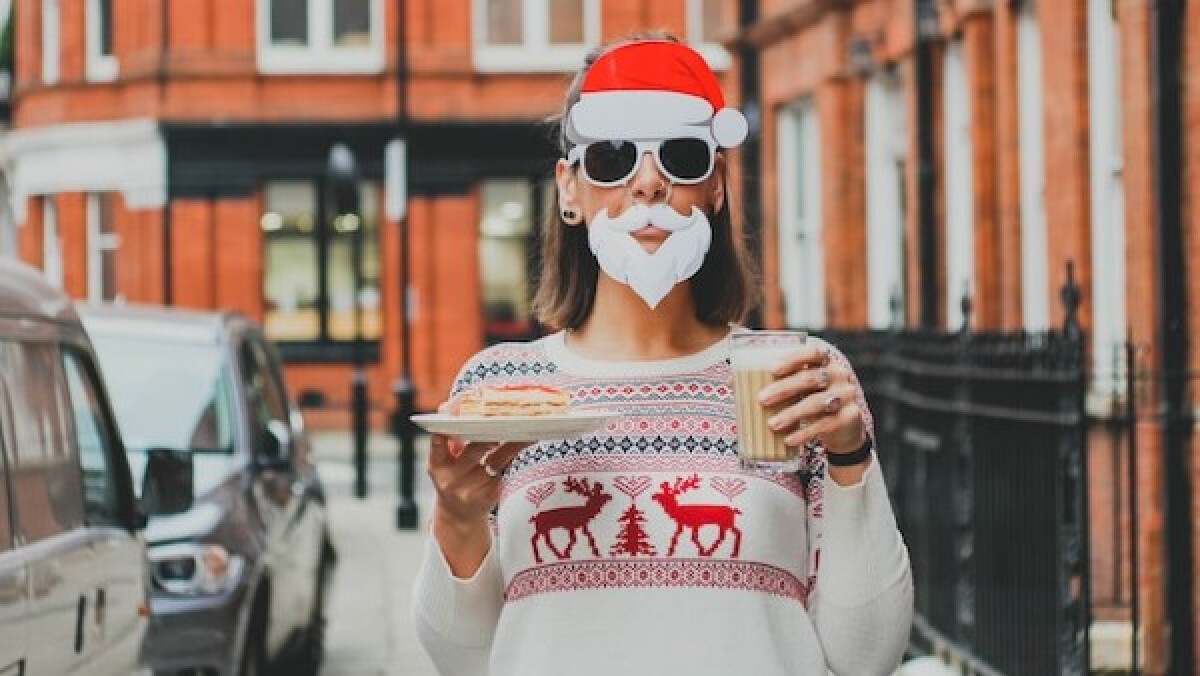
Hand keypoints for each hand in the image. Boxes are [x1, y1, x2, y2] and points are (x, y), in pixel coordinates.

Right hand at [427, 397, 530, 527]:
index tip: (455, 417)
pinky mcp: (489, 497)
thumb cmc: (454, 478)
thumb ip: (451, 439)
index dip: (444, 431)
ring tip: (526, 431)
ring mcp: (470, 490)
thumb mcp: (445, 461)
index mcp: (437, 466)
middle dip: (489, 436)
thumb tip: (458, 407)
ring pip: (495, 462)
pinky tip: (527, 444)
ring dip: (512, 445)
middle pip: (474, 451)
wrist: (458, 515)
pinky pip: (505, 472)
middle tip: (504, 421)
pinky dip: (515, 457)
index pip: (437, 445)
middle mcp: (451, 479)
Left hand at [755, 343, 866, 456]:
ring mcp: (847, 396)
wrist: (844, 429)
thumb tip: (732, 381)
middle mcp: (839, 375)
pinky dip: (804, 433)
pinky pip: (825, 425)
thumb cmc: (812, 402)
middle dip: (784, 388)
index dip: (793, 359)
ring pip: (817, 403)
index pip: (812, 353)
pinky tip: (789, 439)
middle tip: (761, 399)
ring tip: (772, 424)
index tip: (772, 369)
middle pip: (811, 378)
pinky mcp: (850, 417)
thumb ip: (776, 383)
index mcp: (825, 362)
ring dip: (792, 414)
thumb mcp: (799, 390)